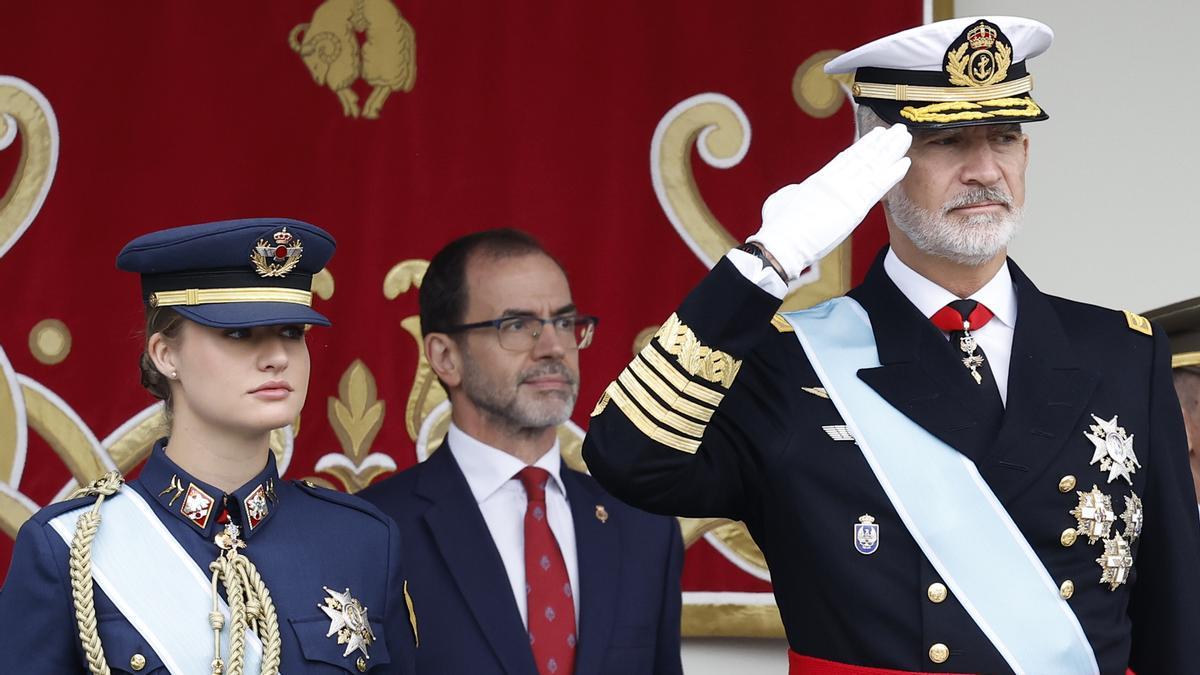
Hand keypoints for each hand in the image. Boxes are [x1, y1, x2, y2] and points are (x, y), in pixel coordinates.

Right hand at [747, 124, 911, 279]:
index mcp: (820, 180)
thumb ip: (795, 192)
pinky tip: (904, 163)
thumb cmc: (778, 225)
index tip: (877, 135)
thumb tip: (797, 191)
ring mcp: (845, 192)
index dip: (864, 146)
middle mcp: (835, 182)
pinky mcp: (854, 207)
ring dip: (891, 151)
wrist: (782, 243)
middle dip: (882, 143)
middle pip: (864, 158)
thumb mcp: (783, 199)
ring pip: (873, 167)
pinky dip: (891, 175)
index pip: (847, 159)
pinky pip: (877, 187)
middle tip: (898, 129)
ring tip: (904, 136)